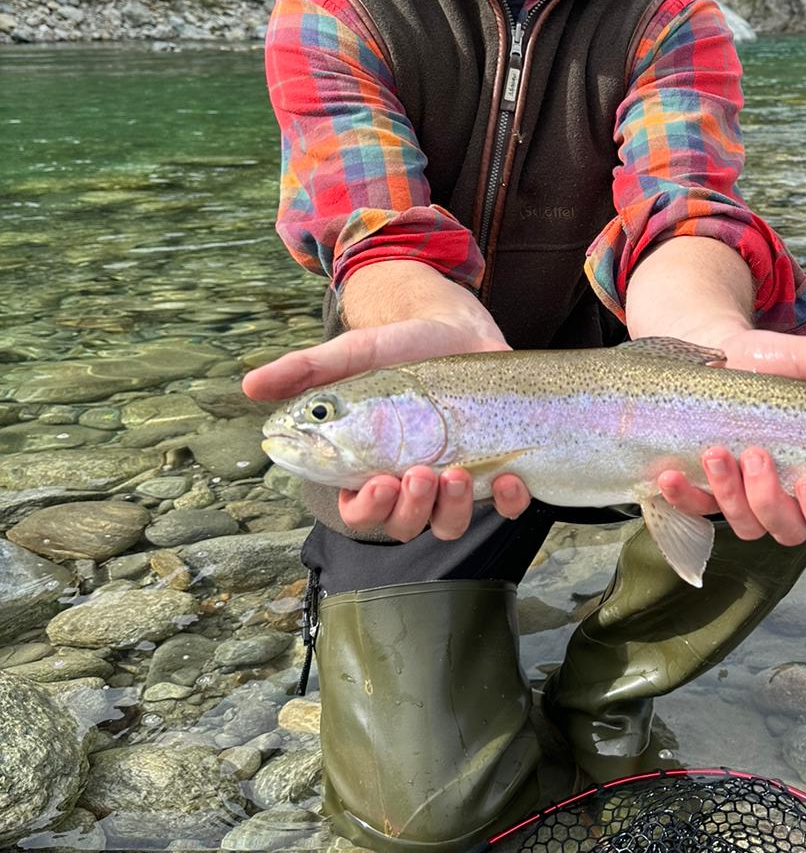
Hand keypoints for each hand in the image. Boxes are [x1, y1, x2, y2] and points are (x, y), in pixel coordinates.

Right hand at [243, 318, 532, 540]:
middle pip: (403, 525)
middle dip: (410, 509)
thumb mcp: (354, 355)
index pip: (358, 512)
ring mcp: (454, 480)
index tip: (377, 484)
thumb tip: (249, 386)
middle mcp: (410, 483)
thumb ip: (306, 371)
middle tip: (419, 475)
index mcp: (370, 466)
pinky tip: (510, 479)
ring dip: (453, 510)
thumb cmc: (400, 348)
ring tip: (457, 473)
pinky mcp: (496, 469)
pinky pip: (505, 505)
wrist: (458, 327)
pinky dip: (509, 501)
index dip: (366, 509)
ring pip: (448, 525)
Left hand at [657, 332, 805, 546]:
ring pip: (745, 526)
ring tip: (717, 452)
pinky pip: (695, 510)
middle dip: (771, 501)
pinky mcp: (704, 491)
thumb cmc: (775, 361)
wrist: (715, 350)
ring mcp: (743, 498)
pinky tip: (670, 474)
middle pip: (789, 530)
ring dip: (730, 496)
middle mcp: (786, 497)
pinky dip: (683, 498)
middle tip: (757, 455)